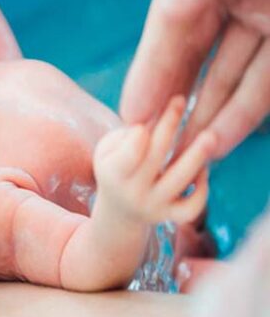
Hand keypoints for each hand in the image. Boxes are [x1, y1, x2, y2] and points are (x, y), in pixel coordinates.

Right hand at [95, 97, 214, 225]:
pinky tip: (202, 171)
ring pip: (179, 180)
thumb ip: (126, 135)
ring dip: (196, 156)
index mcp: (112, 173)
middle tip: (179, 100)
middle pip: (155, 157)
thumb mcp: (106, 150)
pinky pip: (192, 206)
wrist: (119, 213)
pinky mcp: (172, 216)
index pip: (129, 153)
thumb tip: (156, 125)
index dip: (139, 135)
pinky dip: (202, 189)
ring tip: (210, 136)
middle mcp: (132, 192)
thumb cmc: (116, 169)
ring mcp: (153, 207)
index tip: (144, 122)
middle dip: (168, 124)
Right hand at [120, 0, 268, 158]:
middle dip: (172, 109)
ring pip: (233, 75)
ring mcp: (267, 6)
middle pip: (194, 60)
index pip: (166, 32)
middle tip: (148, 159)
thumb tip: (162, 31)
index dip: (148, 79)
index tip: (128, 125)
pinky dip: (246, 110)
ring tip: (183, 161)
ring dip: (208, 119)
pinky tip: (221, 138)